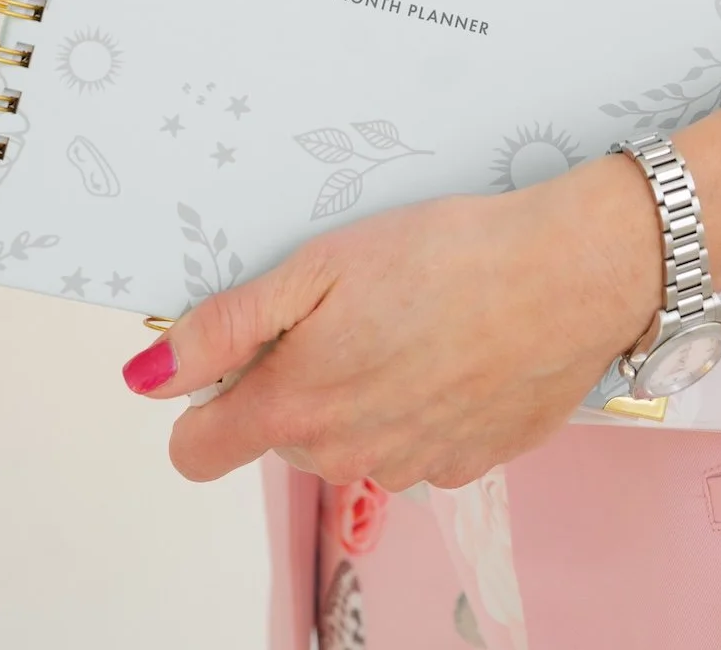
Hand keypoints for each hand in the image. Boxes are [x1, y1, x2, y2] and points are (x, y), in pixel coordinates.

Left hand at [123, 154, 660, 489]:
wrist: (570, 273)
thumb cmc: (451, 255)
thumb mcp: (320, 266)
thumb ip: (227, 328)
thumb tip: (149, 376)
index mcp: (297, 407)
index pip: (196, 451)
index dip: (205, 396)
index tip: (243, 350)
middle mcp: (347, 455)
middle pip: (283, 434)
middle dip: (300, 378)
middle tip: (353, 305)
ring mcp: (411, 467)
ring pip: (354, 438)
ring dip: (366, 391)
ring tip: (416, 318)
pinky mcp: (469, 461)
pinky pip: (418, 441)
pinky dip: (426, 401)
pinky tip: (458, 345)